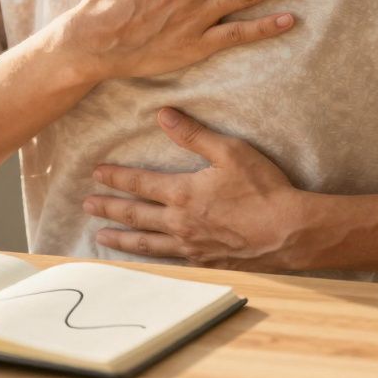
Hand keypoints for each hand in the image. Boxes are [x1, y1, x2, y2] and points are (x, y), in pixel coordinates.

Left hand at [83, 107, 310, 271]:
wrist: (289, 231)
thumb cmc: (263, 189)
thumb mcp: (230, 152)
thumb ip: (194, 134)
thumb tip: (163, 115)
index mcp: (182, 193)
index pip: (139, 183)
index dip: (116, 178)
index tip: (96, 174)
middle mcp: (179, 222)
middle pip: (135, 215)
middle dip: (109, 208)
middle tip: (87, 205)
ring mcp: (191, 246)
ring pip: (146, 243)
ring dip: (121, 238)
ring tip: (101, 238)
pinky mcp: (205, 262)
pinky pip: (169, 260)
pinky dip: (149, 259)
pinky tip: (144, 258)